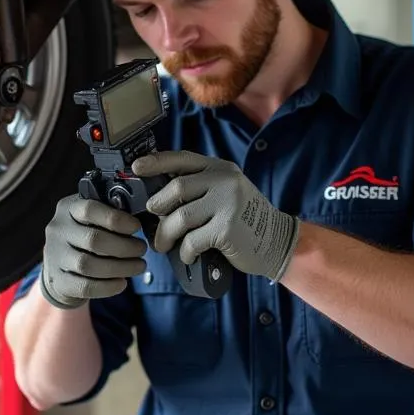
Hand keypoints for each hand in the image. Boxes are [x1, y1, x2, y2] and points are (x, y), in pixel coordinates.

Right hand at [39, 194, 147, 308]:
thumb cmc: (86, 237)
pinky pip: (85, 286)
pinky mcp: (58, 281)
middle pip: (93, 240)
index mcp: (68, 209)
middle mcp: (57, 231)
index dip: (116, 219)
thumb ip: (110, 215)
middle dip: (125, 246)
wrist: (60, 266)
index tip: (136, 227)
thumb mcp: (92, 219)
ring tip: (139, 266)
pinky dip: (108, 286)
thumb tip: (136, 221)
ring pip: (89, 265)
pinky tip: (122, 283)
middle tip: (142, 249)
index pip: (90, 209)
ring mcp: (55, 257)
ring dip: (120, 267)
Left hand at [132, 151, 299, 281]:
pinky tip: (187, 255)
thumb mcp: (225, 193)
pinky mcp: (227, 229)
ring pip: (181, 217)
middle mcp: (225, 181)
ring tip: (162, 244)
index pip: (183, 159)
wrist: (277, 241)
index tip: (136, 167)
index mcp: (221, 169)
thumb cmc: (243, 221)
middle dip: (157, 206)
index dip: (157, 162)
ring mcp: (228, 204)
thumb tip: (157, 195)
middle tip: (153, 220)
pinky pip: (192, 240)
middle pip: (177, 188)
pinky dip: (184, 251)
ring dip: (165, 234)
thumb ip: (199, 188)